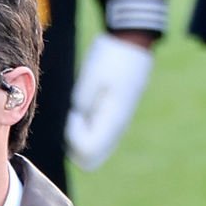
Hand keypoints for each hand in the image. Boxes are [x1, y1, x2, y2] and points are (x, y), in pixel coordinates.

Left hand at [64, 33, 153, 171]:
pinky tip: (86, 110)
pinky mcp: (116, 121)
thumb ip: (81, 105)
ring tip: (81, 109)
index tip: (75, 112)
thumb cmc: (110, 57)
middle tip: (73, 116)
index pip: (85, 150)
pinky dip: (87, 133)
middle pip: (88, 161)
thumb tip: (76, 122)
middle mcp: (117, 130)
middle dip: (73, 144)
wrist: (133, 44)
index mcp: (112, 121)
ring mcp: (118, 128)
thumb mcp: (91, 78)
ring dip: (80, 138)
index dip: (72, 135)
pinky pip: (99, 141)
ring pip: (94, 152)